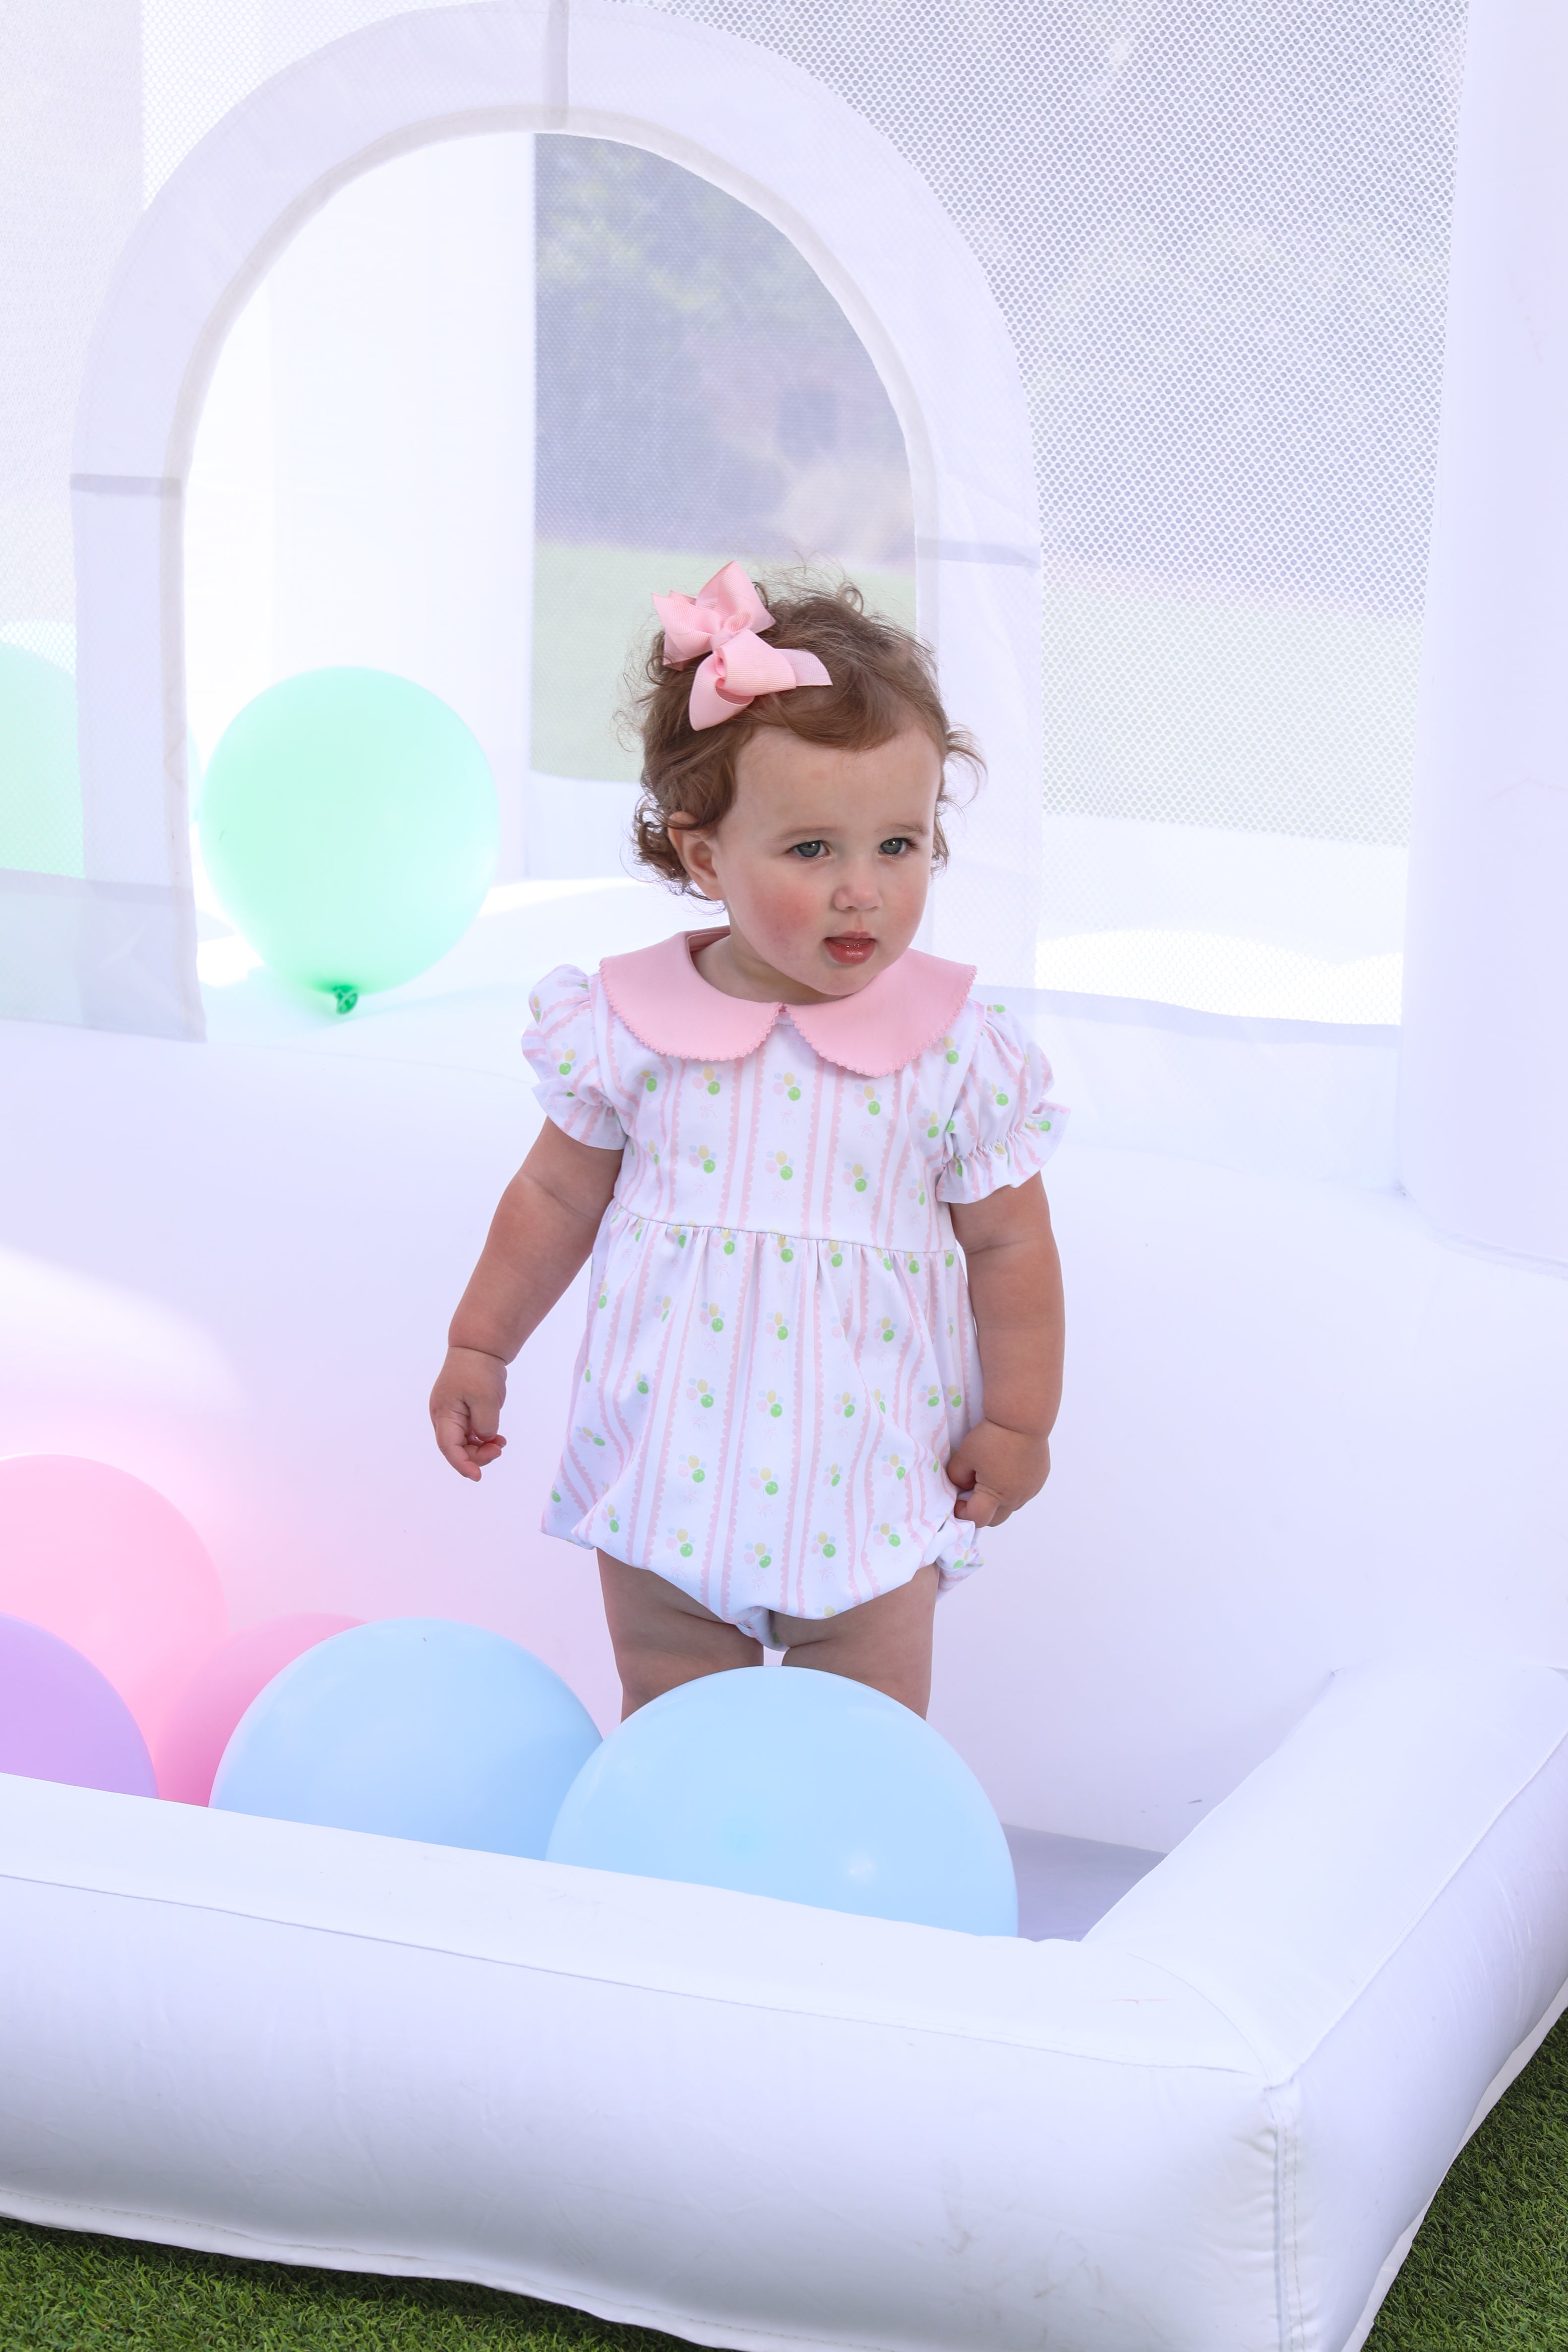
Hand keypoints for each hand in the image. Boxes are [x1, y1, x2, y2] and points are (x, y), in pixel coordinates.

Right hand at [430, 1346, 508, 1480]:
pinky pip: (470, 1433)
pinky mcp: (462, 1412)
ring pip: (464, 1442)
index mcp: (443, 1413)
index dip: (462, 1464)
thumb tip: (484, 1439)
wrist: (479, 1348)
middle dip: (477, 1456)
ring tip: (500, 1444)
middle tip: (499, 1450)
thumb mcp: (486, 1399)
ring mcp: (452, 1415)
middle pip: (456, 1447)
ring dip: (481, 1449)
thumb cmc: (479, 1371)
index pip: (448, 1447)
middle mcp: (444, 1417)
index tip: (477, 1476)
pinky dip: (483, 1439)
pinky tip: (497, 1439)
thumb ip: (485, 1426)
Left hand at [946, 1419, 1050, 1527]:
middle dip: (981, 1512)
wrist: (1022, 1419)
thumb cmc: (993, 1437)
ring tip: (990, 1477)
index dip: (962, 1513)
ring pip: (1010, 1506)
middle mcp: (1017, 1498)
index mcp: (997, 1495)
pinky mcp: (1039, 1479)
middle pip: (995, 1519)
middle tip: (971, 1493)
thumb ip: (958, 1476)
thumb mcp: (965, 1456)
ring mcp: (1031, 1489)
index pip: (977, 1518)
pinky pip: (1022, 1493)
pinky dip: (1011, 1489)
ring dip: (998, 1500)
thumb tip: (963, 1486)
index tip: (957, 1500)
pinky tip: (1006, 1469)